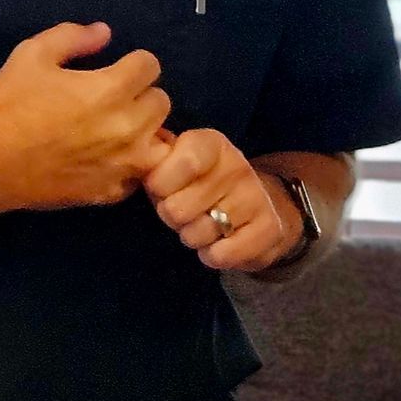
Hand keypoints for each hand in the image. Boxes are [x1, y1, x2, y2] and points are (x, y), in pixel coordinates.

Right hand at [0, 22, 172, 214]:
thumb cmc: (7, 104)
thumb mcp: (33, 53)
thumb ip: (74, 36)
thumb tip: (105, 32)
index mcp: (111, 89)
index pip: (151, 65)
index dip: (134, 62)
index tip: (117, 68)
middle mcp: (127, 127)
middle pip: (161, 101)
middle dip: (141, 94)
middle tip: (115, 98)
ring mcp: (122, 164)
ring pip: (161, 141)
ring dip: (146, 131)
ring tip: (120, 129)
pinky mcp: (110, 192)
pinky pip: (140, 176)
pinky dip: (131, 166)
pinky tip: (109, 158)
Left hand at [142, 129, 295, 271]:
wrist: (261, 206)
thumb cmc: (203, 185)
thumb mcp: (178, 166)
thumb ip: (155, 162)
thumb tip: (131, 160)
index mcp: (211, 144)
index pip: (183, 161)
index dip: (161, 184)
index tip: (160, 189)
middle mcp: (236, 166)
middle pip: (178, 208)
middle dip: (172, 217)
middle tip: (183, 212)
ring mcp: (255, 197)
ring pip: (197, 234)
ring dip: (192, 237)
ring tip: (202, 225)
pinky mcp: (269, 229)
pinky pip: (220, 255)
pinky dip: (212, 256)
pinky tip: (220, 243)